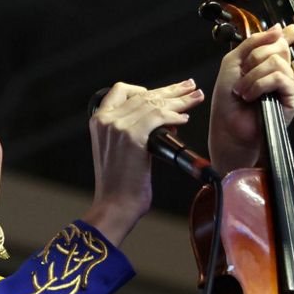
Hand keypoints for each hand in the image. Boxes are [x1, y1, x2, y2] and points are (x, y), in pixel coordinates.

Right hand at [83, 79, 204, 244]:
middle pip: (143, 94)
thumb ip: (130, 131)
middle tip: (190, 87)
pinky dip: (175, 116)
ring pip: (154, 103)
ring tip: (195, 99)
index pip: (121, 91)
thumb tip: (162, 121)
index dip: (145, 89)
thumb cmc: (119, 185)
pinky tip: (184, 119)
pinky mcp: (132, 137)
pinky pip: (159, 117)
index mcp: (98, 121)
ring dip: (179, 100)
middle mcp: (106, 120)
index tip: (164, 92)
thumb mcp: (117, 151)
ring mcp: (117, 127)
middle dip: (171, 90)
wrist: (114, 206)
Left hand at [208, 23, 293, 172]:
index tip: (279, 34)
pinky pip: (279, 78)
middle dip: (254, 59)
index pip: (284, 37)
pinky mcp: (292, 96)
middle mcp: (280, 69)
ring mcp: (287, 82)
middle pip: (278, 46)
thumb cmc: (228, 100)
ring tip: (242, 92)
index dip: (284, 33)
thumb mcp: (233, 62)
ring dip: (252, 76)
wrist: (227, 126)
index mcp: (267, 60)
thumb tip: (278, 28)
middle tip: (242, 77)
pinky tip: (251, 97)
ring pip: (276, 62)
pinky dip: (259, 85)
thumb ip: (252, 43)